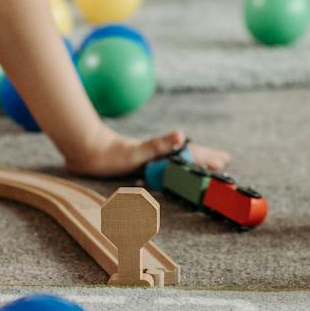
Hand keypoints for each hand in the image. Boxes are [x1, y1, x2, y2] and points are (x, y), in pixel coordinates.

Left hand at [63, 126, 229, 177]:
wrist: (85, 151)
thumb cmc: (111, 154)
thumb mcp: (137, 151)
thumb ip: (159, 144)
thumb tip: (181, 135)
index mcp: (160, 153)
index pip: (190, 154)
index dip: (206, 158)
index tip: (224, 160)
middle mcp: (156, 157)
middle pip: (185, 158)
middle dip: (203, 160)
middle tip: (222, 162)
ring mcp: (146, 162)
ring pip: (174, 165)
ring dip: (189, 166)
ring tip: (202, 168)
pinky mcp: (135, 167)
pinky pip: (158, 171)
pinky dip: (169, 173)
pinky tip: (167, 175)